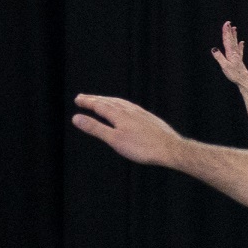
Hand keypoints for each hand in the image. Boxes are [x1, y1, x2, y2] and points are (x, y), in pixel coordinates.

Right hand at [71, 94, 189, 168]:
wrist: (171, 149)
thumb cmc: (143, 147)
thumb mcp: (114, 139)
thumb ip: (95, 128)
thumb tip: (76, 118)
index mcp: (119, 115)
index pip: (99, 105)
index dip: (87, 102)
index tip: (77, 99)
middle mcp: (130, 110)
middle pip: (109, 102)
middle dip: (95, 99)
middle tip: (83, 97)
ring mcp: (142, 113)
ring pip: (121, 103)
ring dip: (108, 100)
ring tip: (101, 100)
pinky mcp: (150, 118)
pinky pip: (132, 107)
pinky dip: (122, 105)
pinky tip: (126, 109)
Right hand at [212, 21, 247, 88]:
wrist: (244, 81)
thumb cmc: (235, 74)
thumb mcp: (225, 66)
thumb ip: (219, 57)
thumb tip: (214, 48)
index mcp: (230, 53)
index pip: (227, 40)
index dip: (226, 32)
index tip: (226, 24)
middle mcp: (235, 53)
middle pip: (231, 40)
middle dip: (229, 31)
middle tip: (229, 23)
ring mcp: (238, 56)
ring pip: (235, 43)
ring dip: (234, 36)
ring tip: (235, 29)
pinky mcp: (239, 60)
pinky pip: (239, 50)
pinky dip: (240, 45)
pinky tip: (242, 42)